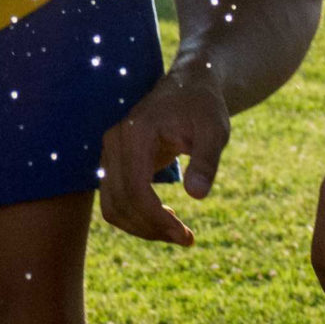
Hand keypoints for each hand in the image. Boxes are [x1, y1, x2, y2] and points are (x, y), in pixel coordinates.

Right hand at [99, 63, 230, 245]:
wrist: (188, 85)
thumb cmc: (203, 106)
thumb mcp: (214, 130)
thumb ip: (206, 160)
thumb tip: (197, 195)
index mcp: (135, 134)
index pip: (135, 190)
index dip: (156, 219)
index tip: (185, 236)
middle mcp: (114, 143)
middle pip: (120, 203)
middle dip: (152, 229)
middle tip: (187, 239)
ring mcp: (110, 153)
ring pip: (113, 207)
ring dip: (142, 228)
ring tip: (178, 232)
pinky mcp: (114, 162)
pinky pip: (116, 200)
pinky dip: (137, 217)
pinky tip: (166, 218)